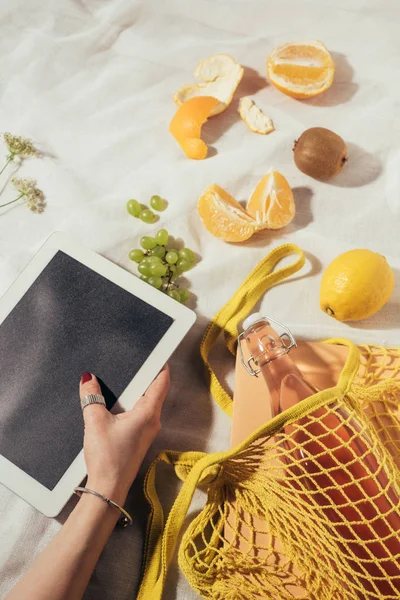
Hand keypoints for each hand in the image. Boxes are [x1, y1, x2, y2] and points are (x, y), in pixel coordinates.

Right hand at [79, 366, 169, 504]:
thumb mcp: (95, 422)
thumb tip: (87, 378)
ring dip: (136, 391)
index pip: (162, 381)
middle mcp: (152, 420)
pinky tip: (116, 402)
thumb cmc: (108, 458)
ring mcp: (147, 430)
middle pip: (154, 390)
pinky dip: (130, 404)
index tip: (156, 352)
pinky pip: (138, 413)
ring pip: (145, 402)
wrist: (107, 489)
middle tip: (134, 360)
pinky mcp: (138, 438)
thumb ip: (91, 397)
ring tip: (123, 377)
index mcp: (149, 412)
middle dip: (144, 376)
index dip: (160, 365)